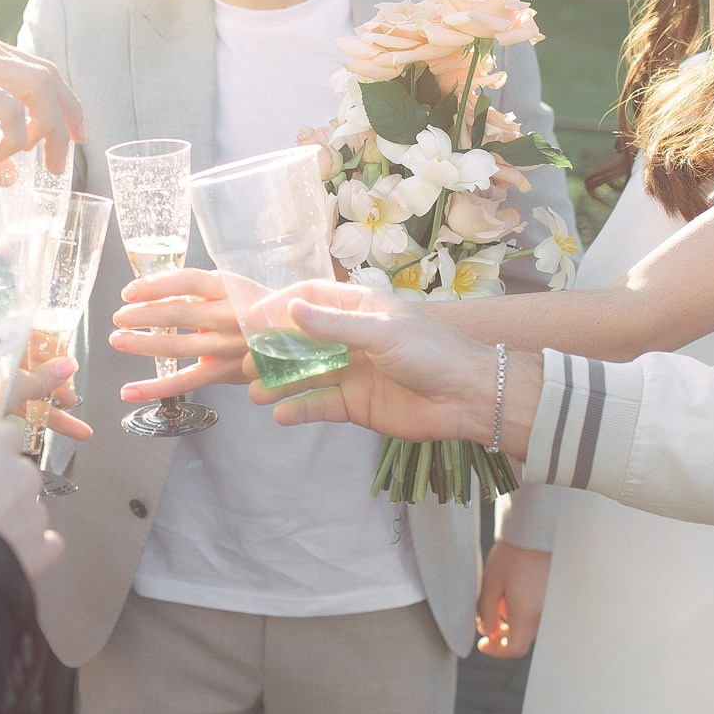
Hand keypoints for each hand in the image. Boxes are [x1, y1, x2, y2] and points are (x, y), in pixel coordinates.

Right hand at [0, 29, 84, 182]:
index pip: (41, 69)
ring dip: (48, 129)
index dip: (65, 103)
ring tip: (38, 159)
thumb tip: (7, 176)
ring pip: (36, 87)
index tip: (74, 137)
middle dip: (66, 120)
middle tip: (63, 158)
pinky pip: (7, 108)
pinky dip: (15, 135)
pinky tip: (2, 154)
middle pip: (47, 76)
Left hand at [0, 355, 92, 449]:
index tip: (73, 389)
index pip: (42, 353)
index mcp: (6, 351)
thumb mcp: (10, 382)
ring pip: (27, 404)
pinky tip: (39, 443)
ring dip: (51, 418)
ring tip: (79, 436)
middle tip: (77, 412)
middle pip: (37, 381)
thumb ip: (41, 379)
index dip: (60, 369)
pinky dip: (26, 430)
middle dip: (60, 397)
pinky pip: (10, 421)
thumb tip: (70, 365)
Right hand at [0, 422, 62, 581]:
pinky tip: (11, 555)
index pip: (9, 434)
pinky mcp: (43, 544)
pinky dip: (33, 549)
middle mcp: (22, 474)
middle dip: (7, 488)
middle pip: (23, 473)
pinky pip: (47, 542)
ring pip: (32, 509)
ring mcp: (36, 510)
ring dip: (16, 520)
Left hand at [111, 267, 251, 397]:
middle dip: (142, 315)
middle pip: (179, 314)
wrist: (297, 335)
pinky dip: (155, 387)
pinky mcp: (224, 372)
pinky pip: (185, 381)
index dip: (156, 285)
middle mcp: (229, 315)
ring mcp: (227, 346)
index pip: (189, 282)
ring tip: (118, 340)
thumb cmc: (257, 309)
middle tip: (118, 316)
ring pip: (178, 347)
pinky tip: (129, 390)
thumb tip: (155, 290)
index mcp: (229, 288)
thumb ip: (201, 289)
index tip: (130, 291)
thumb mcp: (235, 287)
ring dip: (143, 345)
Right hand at [242, 281, 497, 441]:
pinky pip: (320, 405)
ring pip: (306, 375)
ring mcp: (351, 373)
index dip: (278, 307)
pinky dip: (299, 409)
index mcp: (358, 309)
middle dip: (273, 350)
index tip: (249, 319)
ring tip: (255, 392)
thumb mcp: (382, 332)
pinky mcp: (355, 405)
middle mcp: (350, 338)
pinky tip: (280, 414)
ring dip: (280, 382)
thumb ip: (335, 325)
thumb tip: (291, 310)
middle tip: (245, 361)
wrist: (467, 397)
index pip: (309, 300)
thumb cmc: (431, 352)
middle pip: (301, 340)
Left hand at [476, 542, 549, 658]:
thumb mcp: (490, 584)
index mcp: (527, 614)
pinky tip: (514, 594)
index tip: (483, 643)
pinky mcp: (555, 598)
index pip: (515, 649)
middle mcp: (544, 615)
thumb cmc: (512, 557)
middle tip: (487, 623)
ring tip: (500, 601)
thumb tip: (487, 631)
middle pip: (522, 638)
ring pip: (529, 627)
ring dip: (512, 623)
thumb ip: (485, 612)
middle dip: (502, 635)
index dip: (497, 651)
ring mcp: (551, 607)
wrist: (537, 535)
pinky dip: (523, 613)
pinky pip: (538, 614)